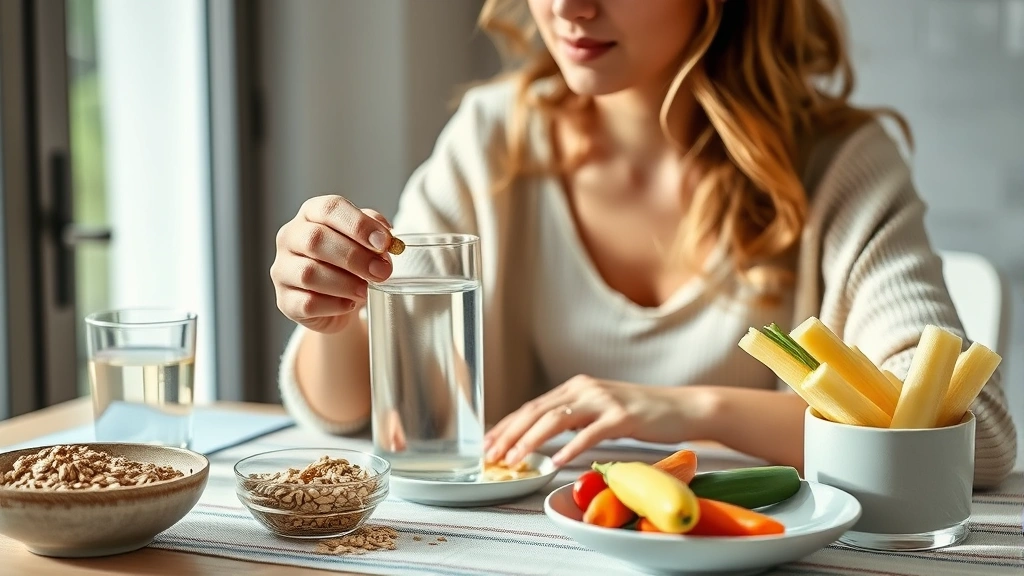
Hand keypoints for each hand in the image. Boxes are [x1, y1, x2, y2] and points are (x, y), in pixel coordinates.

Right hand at [271, 195, 394, 332]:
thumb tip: (385, 239)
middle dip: (354, 257)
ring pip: (309, 274)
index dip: (359, 225)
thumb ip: (376, 233)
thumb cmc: (350, 265)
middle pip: (315, 239)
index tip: (383, 243)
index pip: (330, 208)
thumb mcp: (366, 242)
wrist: (339, 302)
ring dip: (345, 283)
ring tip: (365, 290)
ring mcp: (282, 270)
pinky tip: (348, 304)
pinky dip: (335, 305)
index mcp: (311, 214)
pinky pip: (308, 303)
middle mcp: (290, 237)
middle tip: (381, 271)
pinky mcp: (285, 300)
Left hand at [483, 375, 714, 467]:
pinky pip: (590, 434)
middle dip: (510, 434)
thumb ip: (574, 417)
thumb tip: (543, 437)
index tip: (488, 442)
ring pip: (557, 420)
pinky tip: (556, 462)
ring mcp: (604, 401)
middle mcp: (586, 389)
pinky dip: (570, 448)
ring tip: (515, 460)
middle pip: (537, 411)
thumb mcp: (600, 410)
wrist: (682, 407)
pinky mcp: (623, 417)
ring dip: (531, 441)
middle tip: (491, 455)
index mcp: (577, 387)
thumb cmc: (642, 413)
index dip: (507, 425)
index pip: (533, 406)